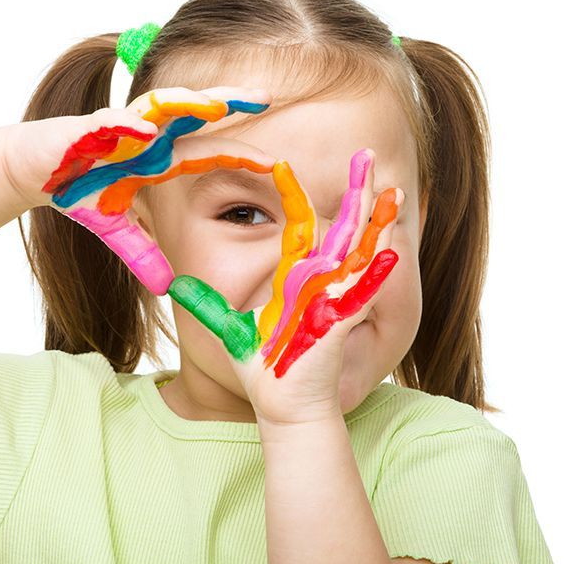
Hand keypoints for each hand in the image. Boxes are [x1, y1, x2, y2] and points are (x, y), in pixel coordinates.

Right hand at [2, 86, 278, 294]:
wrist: (29, 170)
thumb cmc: (75, 189)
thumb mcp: (114, 228)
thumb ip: (141, 252)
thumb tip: (167, 287)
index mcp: (157, 156)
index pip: (206, 152)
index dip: (237, 154)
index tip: (274, 162)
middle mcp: (145, 134)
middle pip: (193, 113)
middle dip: (227, 102)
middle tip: (264, 97)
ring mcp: (118, 126)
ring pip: (159, 108)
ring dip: (187, 104)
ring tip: (216, 104)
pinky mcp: (87, 128)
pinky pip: (112, 125)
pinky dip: (130, 128)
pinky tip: (149, 133)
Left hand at [167, 148, 402, 425]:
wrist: (282, 407)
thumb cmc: (264, 371)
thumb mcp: (228, 329)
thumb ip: (205, 304)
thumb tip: (173, 285)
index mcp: (297, 279)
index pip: (300, 227)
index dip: (292, 196)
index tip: (281, 165)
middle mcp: (320, 283)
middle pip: (343, 228)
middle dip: (356, 193)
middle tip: (365, 156)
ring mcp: (333, 302)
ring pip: (359, 253)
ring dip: (375, 223)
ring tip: (389, 193)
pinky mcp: (339, 325)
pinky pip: (360, 295)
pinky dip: (375, 274)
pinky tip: (389, 251)